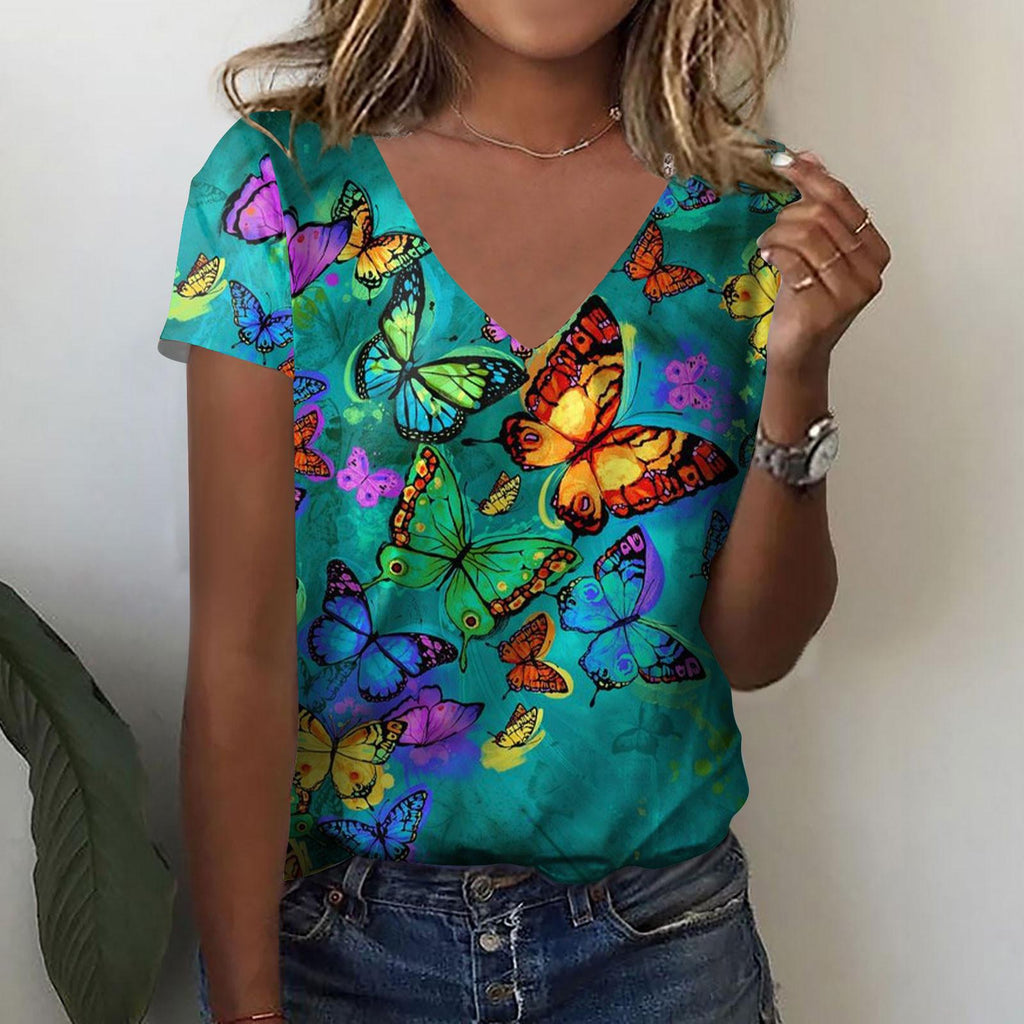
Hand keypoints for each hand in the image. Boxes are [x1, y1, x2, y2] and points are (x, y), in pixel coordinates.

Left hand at [756, 149, 891, 376]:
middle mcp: (870, 269)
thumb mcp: (816, 250)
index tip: (783, 162)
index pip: (842, 200)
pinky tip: (767, 256)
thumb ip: (818, 206)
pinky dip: (775, 252)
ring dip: (777, 234)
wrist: (799, 350)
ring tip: (768, 245)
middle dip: (788, 215)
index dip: (811, 176)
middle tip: (773, 230)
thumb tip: (810, 157)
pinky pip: (793, 262)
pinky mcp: (824, 308)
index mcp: (875, 250)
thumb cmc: (807, 298)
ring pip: (807, 235)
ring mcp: (849, 291)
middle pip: (822, 216)